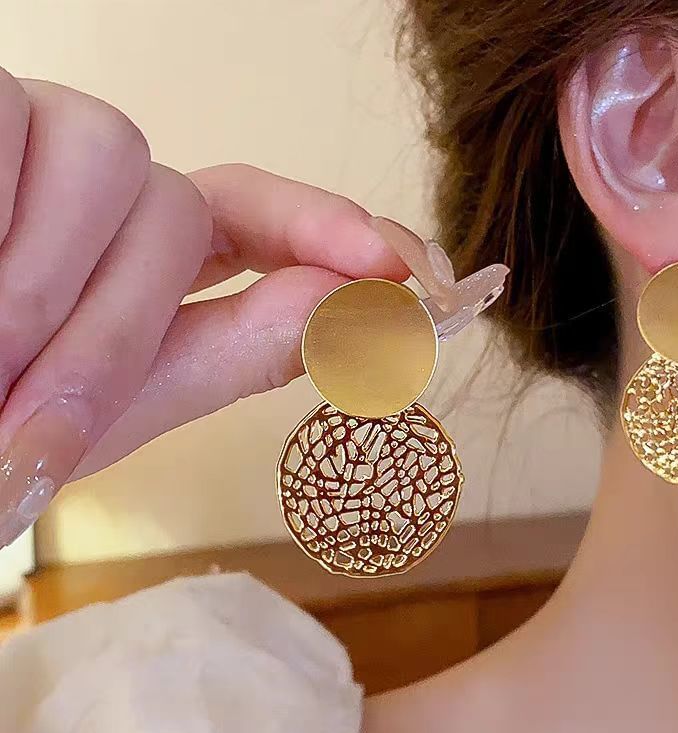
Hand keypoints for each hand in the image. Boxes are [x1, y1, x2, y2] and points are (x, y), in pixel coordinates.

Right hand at [0, 69, 406, 546]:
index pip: (253, 214)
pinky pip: (15, 128)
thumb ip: (238, 352)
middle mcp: (102, 186)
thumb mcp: (121, 402)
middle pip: (182, 207)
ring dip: (47, 289)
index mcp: (144, 253)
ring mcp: (37, 130)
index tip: (398, 265)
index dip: (324, 229)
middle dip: (123, 323)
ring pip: (116, 161)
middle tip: (38, 417)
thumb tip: (358, 307)